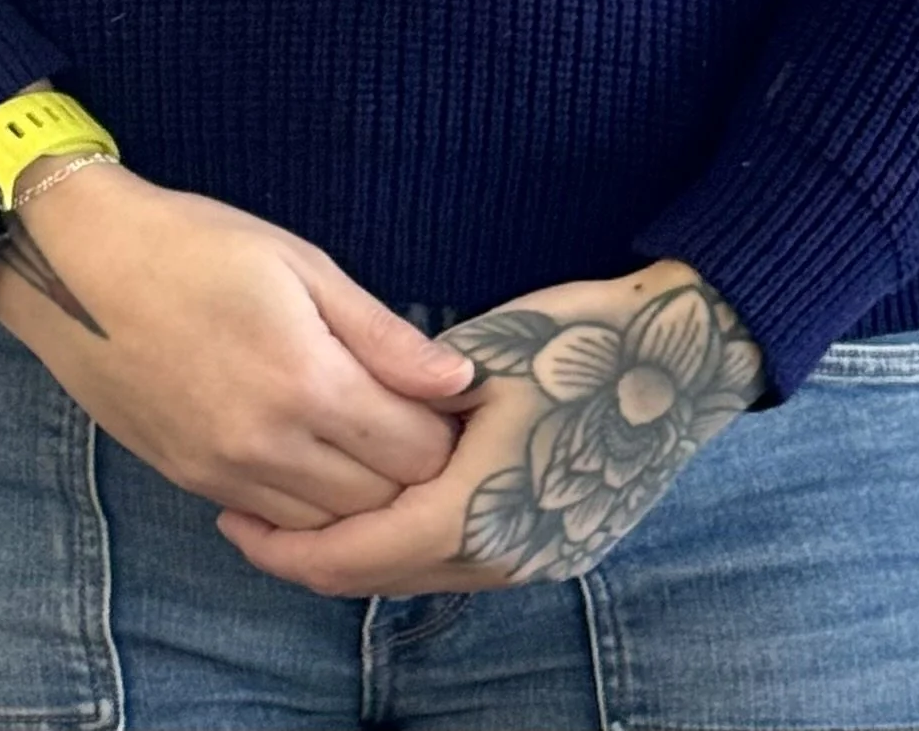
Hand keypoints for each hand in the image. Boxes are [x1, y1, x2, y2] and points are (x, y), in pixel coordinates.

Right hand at [0, 160, 475, 526]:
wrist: (78, 264)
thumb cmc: (196, 244)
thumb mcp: (301, 264)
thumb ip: (383, 333)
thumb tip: (458, 381)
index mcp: (308, 382)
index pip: (417, 451)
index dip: (450, 433)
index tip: (457, 404)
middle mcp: (269, 446)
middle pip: (381, 501)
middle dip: (417, 471)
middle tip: (425, 426)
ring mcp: (225, 473)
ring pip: (329, 528)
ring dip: (365, 498)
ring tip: (375, 444)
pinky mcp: (191, 480)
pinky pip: (274, 522)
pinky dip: (310, 507)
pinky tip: (318, 460)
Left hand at [214, 259, 765, 596]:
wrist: (687, 354)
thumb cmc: (582, 340)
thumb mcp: (480, 359)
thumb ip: (406, 401)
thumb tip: (334, 419)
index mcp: (474, 515)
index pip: (351, 556)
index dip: (281, 545)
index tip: (231, 517)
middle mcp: (505, 559)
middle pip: (379, 578)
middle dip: (308, 554)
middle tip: (248, 517)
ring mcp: (539, 560)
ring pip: (420, 573)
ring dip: (359, 550)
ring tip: (304, 510)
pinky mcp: (561, 546)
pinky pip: (462, 561)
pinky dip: (410, 541)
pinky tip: (384, 502)